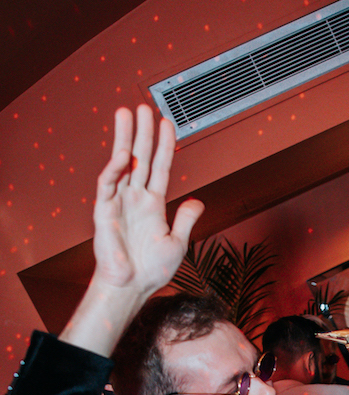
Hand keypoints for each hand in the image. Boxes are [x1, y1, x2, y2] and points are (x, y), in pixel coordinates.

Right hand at [92, 106, 203, 298]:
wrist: (133, 287)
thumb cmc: (152, 270)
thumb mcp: (178, 242)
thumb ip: (187, 219)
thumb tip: (199, 201)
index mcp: (153, 204)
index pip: (160, 167)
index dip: (164, 146)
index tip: (168, 124)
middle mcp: (136, 198)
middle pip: (140, 157)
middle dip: (143, 132)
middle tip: (144, 107)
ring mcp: (119, 201)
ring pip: (122, 163)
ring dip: (125, 138)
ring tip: (127, 113)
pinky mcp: (104, 210)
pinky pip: (109, 183)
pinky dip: (115, 168)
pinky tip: (124, 153)